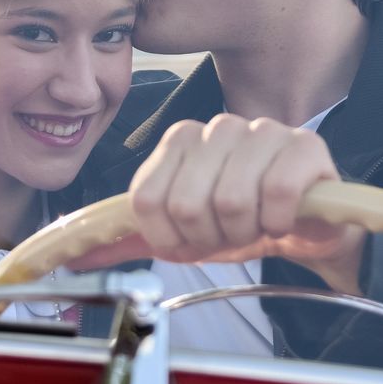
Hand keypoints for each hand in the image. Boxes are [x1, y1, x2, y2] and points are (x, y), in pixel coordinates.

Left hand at [117, 114, 364, 293]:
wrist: (308, 227)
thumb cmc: (245, 222)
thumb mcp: (183, 234)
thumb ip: (132, 239)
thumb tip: (74, 257)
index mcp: (182, 140)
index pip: (146, 200)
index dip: (169, 237)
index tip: (193, 240)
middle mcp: (219, 126)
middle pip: (185, 203)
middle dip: (210, 238)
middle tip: (232, 235)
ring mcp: (264, 131)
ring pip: (230, 199)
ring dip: (246, 232)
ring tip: (260, 225)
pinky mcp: (305, 146)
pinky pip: (276, 193)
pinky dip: (279, 221)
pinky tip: (285, 218)